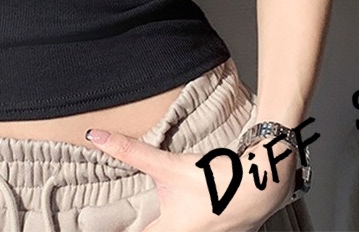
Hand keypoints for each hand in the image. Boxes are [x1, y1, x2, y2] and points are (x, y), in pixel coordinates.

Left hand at [85, 128, 296, 231]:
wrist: (263, 183)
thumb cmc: (217, 181)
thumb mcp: (168, 166)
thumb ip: (131, 152)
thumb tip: (95, 137)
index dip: (115, 230)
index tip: (97, 226)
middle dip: (139, 223)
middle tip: (127, 212)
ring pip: (174, 229)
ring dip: (162, 219)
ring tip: (157, 204)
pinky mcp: (220, 230)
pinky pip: (195, 227)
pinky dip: (181, 219)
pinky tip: (186, 204)